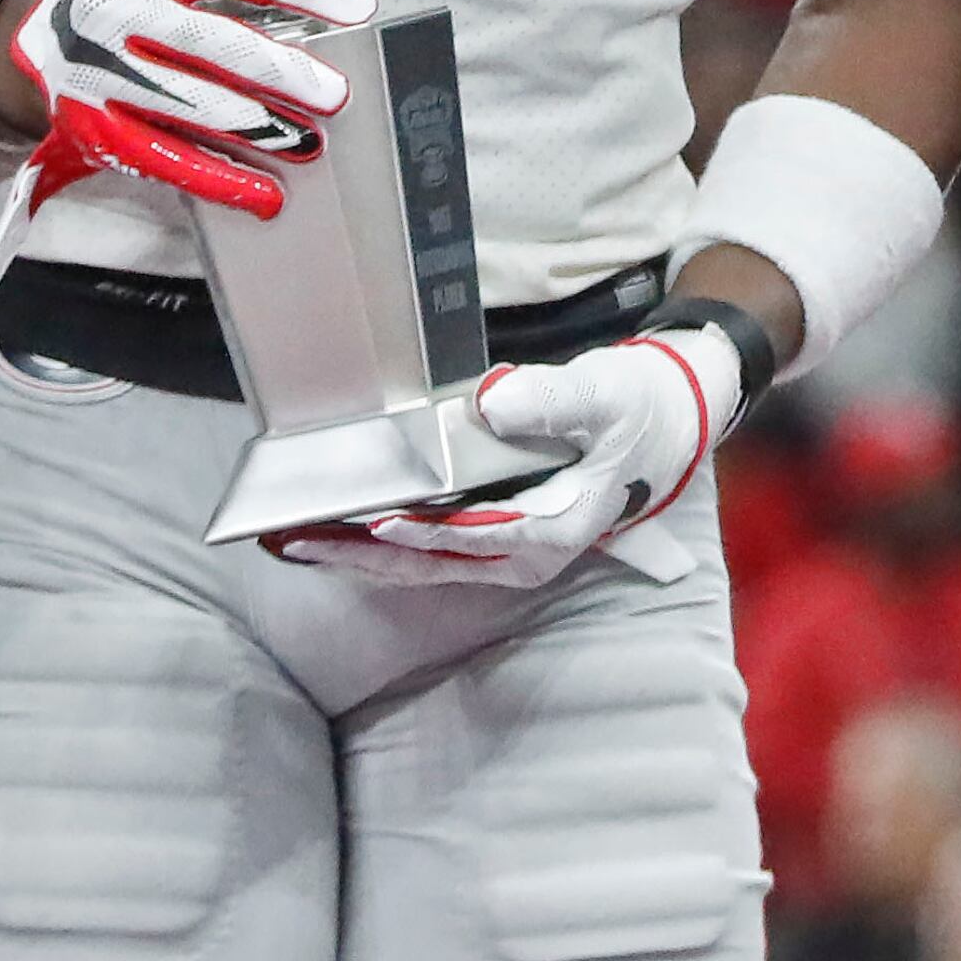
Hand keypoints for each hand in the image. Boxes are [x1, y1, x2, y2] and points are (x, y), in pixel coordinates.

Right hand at [0, 0, 381, 229]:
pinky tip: (263, 193)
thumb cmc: (140, 1)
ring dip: (253, 127)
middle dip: (278, 69)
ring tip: (306, 143)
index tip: (360, 7)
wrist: (42, 45)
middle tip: (334, 94)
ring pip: (187, 103)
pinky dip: (218, 179)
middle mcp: (118, 8)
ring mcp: (102, 71)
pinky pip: (165, 158)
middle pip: (209, 41)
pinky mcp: (98, 127)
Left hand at [260, 326, 739, 589]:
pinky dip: (382, 545)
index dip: (424, 530)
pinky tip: (339, 533)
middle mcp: (526, 554)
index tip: (376, 520)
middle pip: (432, 563)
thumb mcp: (607, 396)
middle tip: (295, 543)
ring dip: (359, 556)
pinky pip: (429, 549)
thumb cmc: (638, 410)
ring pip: (422, 564)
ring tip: (297, 544)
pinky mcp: (494, 536)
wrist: (664, 420)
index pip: (475, 535)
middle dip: (361, 556)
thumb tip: (492, 403)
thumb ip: (553, 401)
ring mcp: (508, 550)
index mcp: (555, 530)